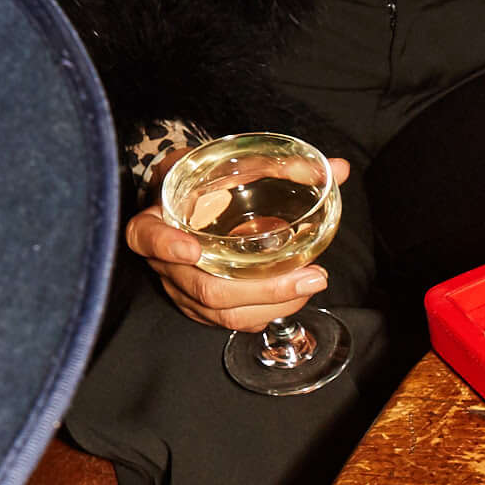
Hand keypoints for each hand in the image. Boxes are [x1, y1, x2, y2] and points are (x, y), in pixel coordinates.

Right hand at [128, 152, 348, 329]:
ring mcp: (183, 290)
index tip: (192, 249)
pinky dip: (270, 311)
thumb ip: (275, 163)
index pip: (145, 237)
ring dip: (274, 304)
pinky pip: (235, 321)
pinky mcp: (203, 308)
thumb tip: (338, 169)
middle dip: (262, 288)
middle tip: (309, 275)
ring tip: (313, 282)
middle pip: (204, 288)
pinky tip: (299, 295)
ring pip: (223, 312)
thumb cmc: (207, 183)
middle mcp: (165, 262)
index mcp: (157, 220)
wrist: (194, 204)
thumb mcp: (228, 164)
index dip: (165, 246)